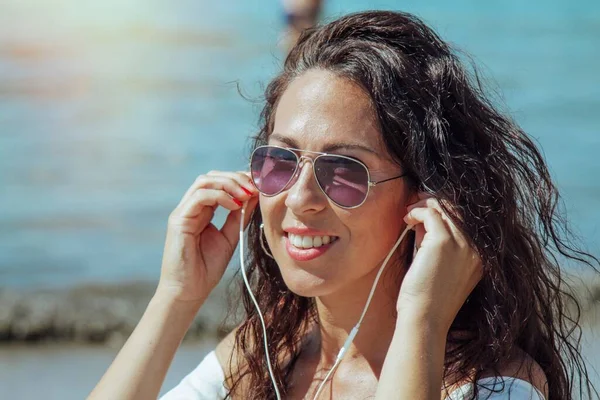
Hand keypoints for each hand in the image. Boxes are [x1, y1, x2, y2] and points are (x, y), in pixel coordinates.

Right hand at [156, 171, 258, 302]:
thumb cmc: (207, 268)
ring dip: (229, 183)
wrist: (189, 291)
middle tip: (255, 187)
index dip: (239, 179)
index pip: (219, 183)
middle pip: (212, 176)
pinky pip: (199, 196)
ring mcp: (183, 211)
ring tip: (247, 194)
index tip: (259, 185)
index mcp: (203, 210)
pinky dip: (220, 196)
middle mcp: (191, 207)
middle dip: (235, 177)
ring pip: (204, 181)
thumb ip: (240, 216)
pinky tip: (235, 205)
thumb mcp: (230, 236)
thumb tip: (254, 196)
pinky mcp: (179, 219)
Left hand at [399, 193, 481, 331]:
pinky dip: (417, 211)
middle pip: (458, 210)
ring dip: (424, 205)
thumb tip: (424, 219)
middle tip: (416, 203)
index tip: (428, 208)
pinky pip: (431, 213)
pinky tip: (407, 219)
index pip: (467, 221)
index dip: (446, 210)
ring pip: (445, 208)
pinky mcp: (443, 241)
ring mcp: (462, 244)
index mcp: (480, 257)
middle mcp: (476, 249)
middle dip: (436, 202)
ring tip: (409, 212)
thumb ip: (436, 242)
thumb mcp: (438, 265)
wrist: (424, 318)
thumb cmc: (427, 297)